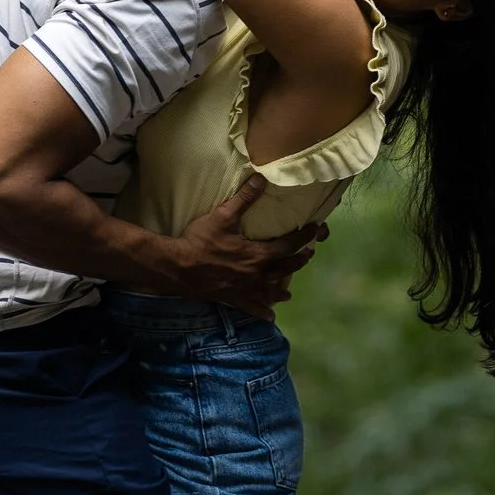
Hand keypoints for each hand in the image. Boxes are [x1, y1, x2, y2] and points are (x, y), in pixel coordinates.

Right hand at [172, 175, 325, 320]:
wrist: (179, 267)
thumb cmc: (201, 240)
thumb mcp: (224, 216)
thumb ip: (245, 198)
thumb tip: (261, 177)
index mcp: (258, 254)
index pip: (289, 245)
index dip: (304, 237)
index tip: (315, 230)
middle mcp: (257, 275)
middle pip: (285, 269)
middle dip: (298, 261)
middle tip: (308, 256)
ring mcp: (246, 289)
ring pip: (270, 291)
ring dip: (281, 290)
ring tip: (289, 292)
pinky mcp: (233, 299)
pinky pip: (251, 307)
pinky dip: (262, 312)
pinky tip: (270, 317)